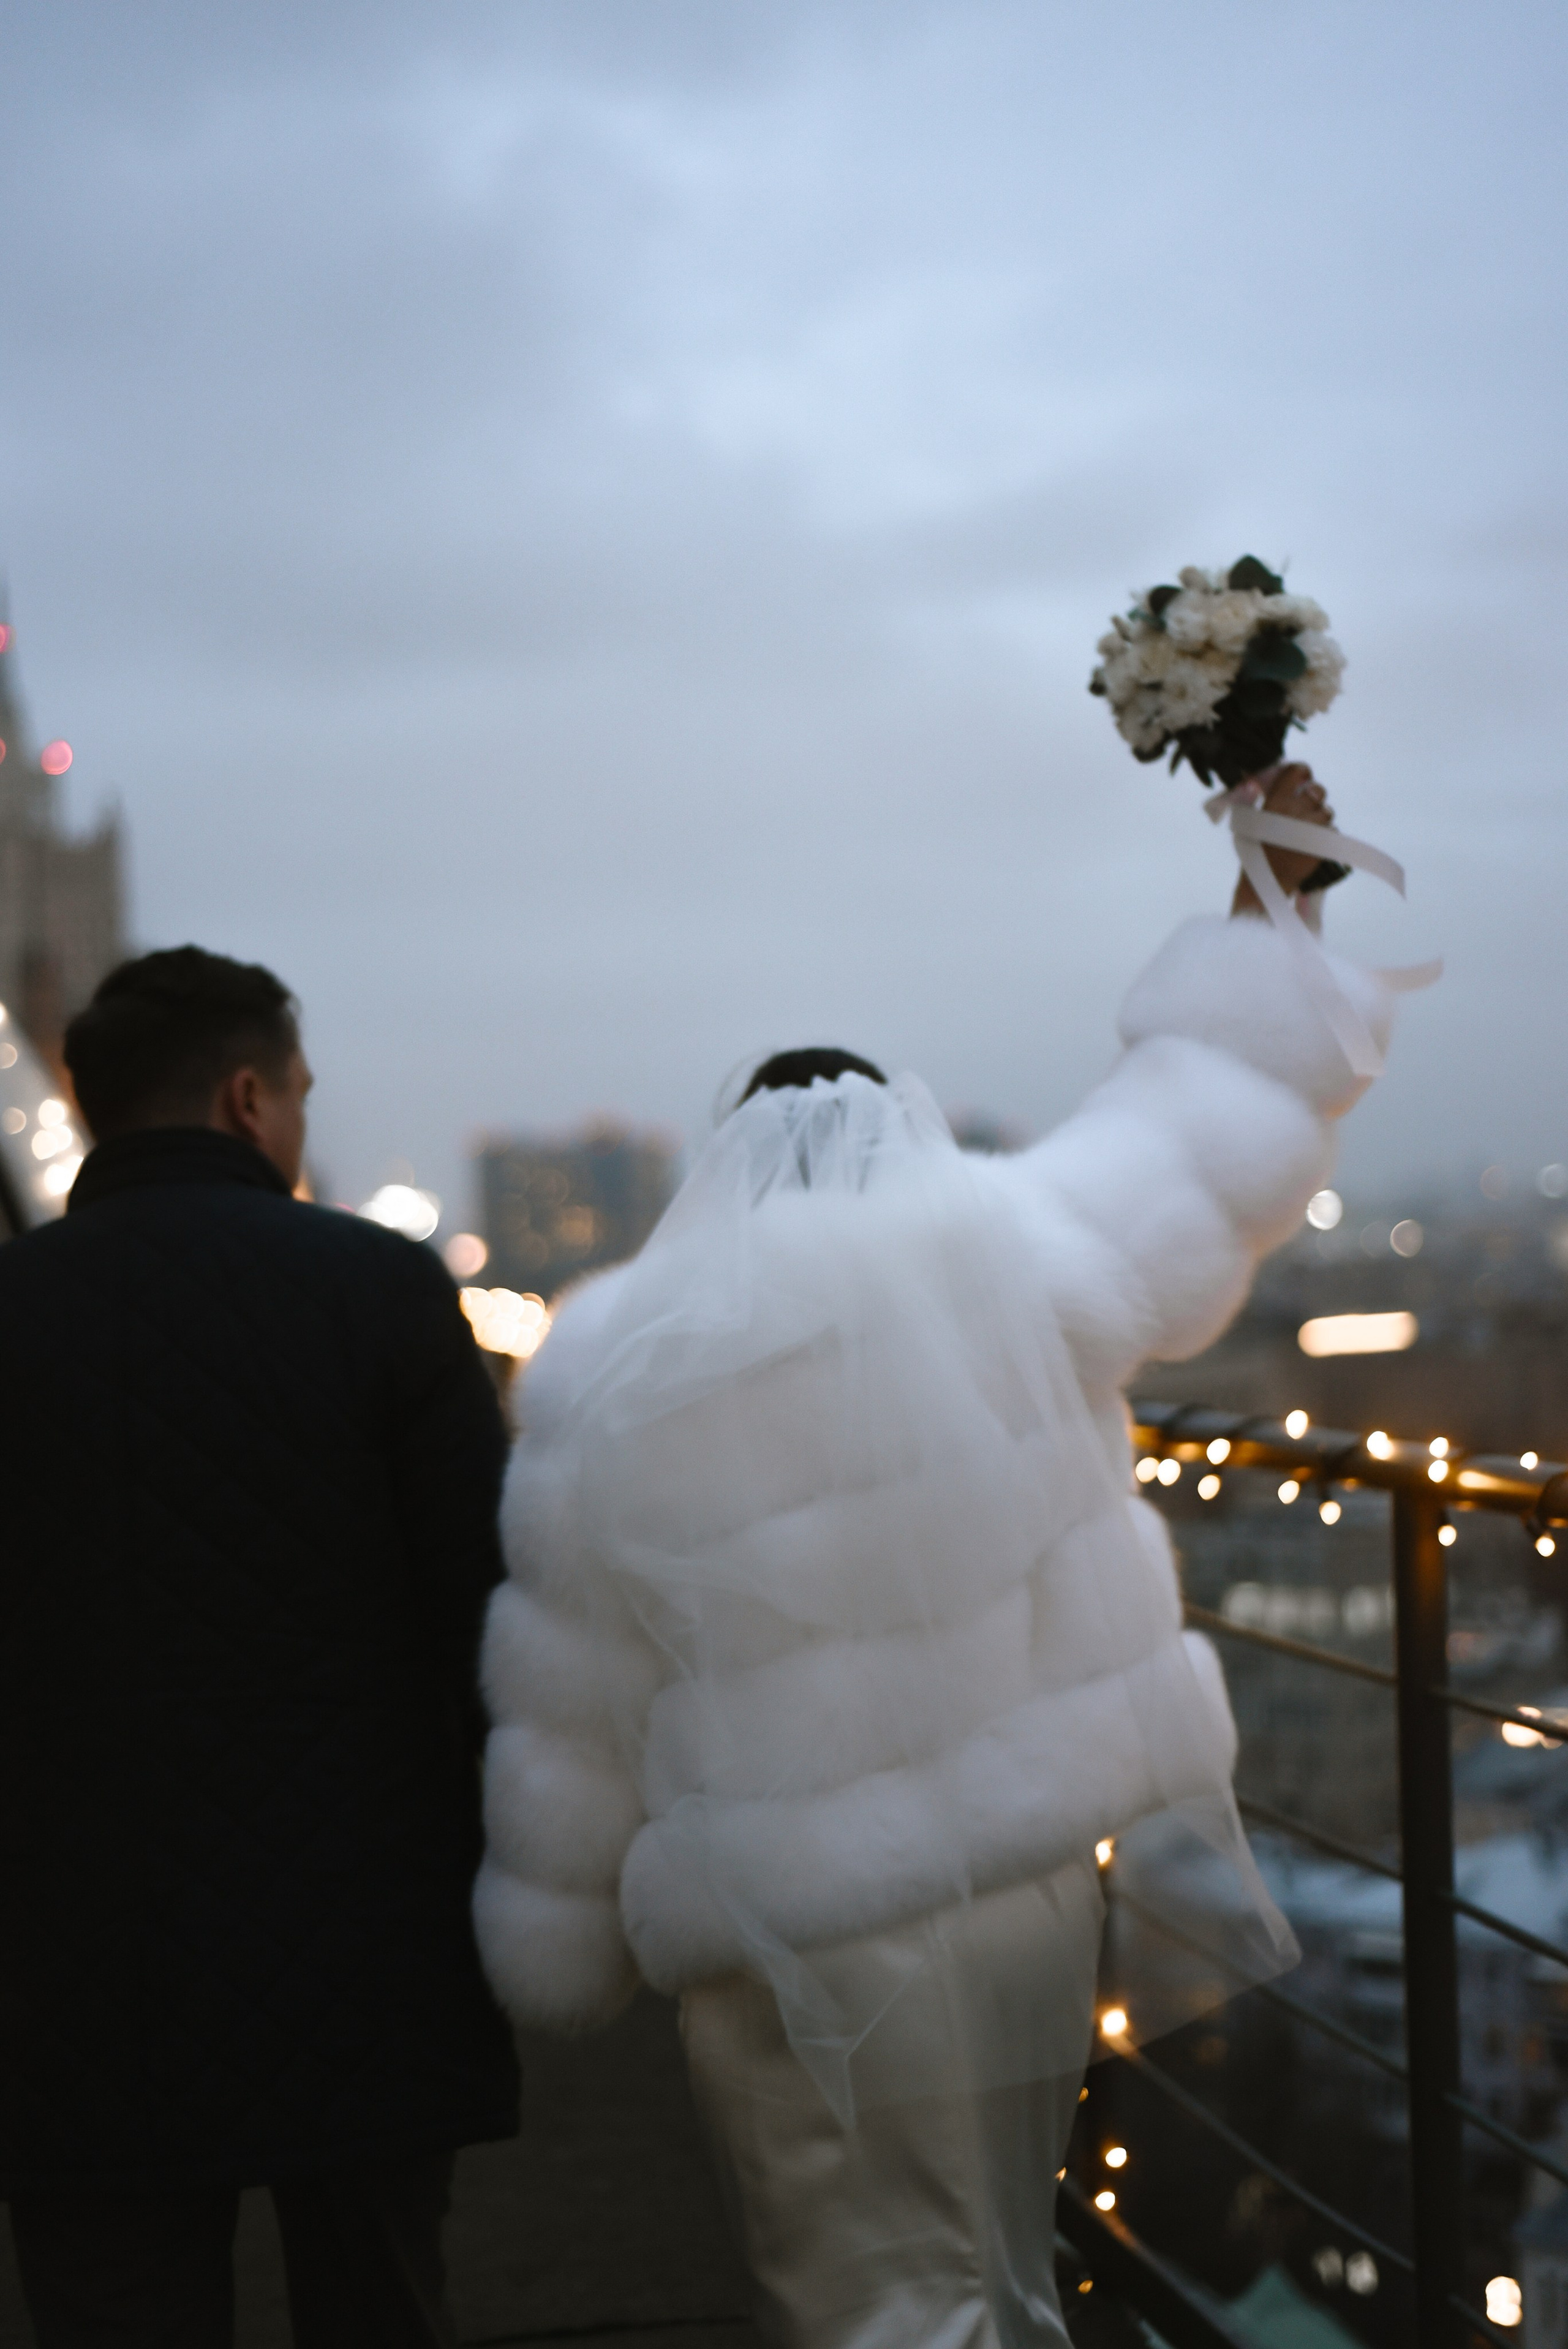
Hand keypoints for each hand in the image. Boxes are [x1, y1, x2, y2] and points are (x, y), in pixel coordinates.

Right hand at [1230, 763, 1334, 916]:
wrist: (1267, 880)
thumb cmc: (1255, 851)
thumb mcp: (1251, 819)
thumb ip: (1263, 799)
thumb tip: (1261, 783)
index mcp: (1277, 800)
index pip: (1298, 771)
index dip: (1302, 773)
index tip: (1301, 781)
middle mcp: (1297, 808)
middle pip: (1317, 790)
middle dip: (1314, 799)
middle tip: (1305, 810)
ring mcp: (1313, 824)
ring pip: (1327, 811)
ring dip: (1320, 819)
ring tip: (1306, 833)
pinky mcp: (1325, 840)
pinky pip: (1332, 830)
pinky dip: (1325, 836)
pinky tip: (1311, 845)